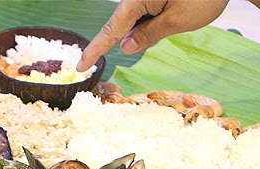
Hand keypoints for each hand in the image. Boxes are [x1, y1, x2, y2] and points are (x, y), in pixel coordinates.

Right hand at [77, 0, 228, 70]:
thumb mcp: (178, 21)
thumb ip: (149, 35)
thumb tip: (126, 47)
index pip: (111, 29)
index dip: (95, 50)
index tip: (81, 66)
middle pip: (123, 22)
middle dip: (134, 36)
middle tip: (167, 23)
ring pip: (135, 18)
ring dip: (148, 28)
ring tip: (178, 13)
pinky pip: (145, 11)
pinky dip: (153, 21)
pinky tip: (173, 14)